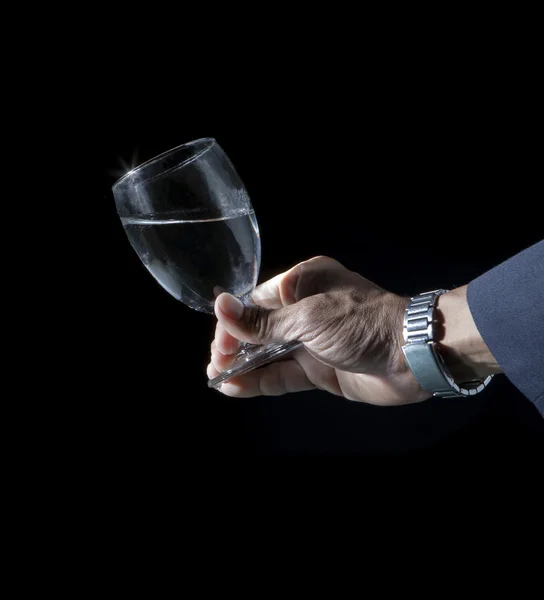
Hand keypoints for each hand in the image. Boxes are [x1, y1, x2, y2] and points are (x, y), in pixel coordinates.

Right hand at [207, 256, 429, 404]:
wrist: (412, 356)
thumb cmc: (360, 323)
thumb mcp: (307, 317)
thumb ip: (263, 322)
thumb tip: (221, 307)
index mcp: (303, 283)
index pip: (257, 301)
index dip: (234, 322)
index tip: (220, 343)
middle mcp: (305, 310)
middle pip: (259, 328)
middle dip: (236, 345)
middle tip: (217, 364)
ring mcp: (312, 342)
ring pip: (268, 354)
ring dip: (243, 365)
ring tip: (217, 377)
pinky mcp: (319, 370)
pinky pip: (283, 375)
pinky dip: (260, 382)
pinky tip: (236, 388)